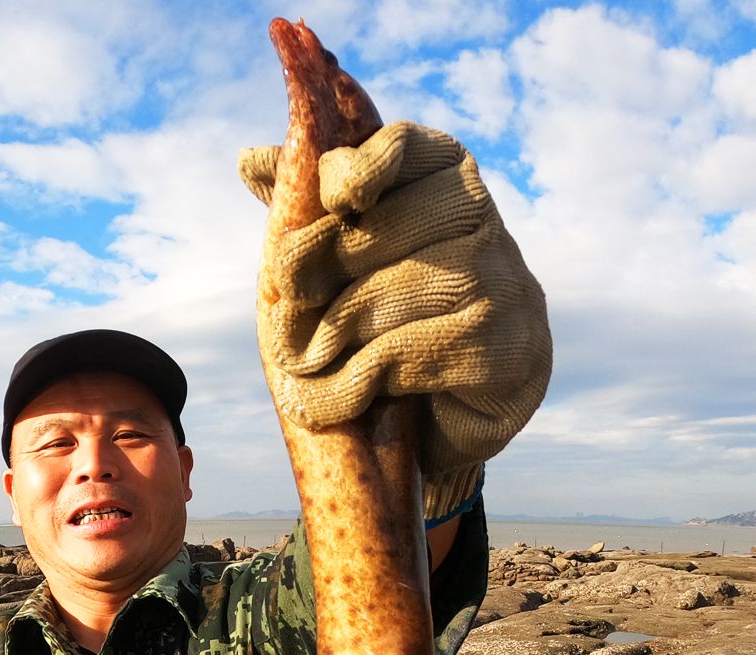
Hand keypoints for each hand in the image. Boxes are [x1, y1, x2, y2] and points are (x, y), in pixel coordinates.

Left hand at [240, 121, 552, 520]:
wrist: (462, 407)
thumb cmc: (397, 312)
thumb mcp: (351, 257)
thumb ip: (312, 209)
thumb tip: (250, 160)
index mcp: (449, 179)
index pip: (406, 145)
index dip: (362, 163)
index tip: (331, 198)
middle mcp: (486, 223)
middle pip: (382, 228)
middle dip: (317, 271)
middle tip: (277, 318)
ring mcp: (505, 285)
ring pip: (392, 293)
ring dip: (328, 337)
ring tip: (293, 366)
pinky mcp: (504, 350)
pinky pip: (410, 355)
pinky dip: (355, 381)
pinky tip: (327, 401)